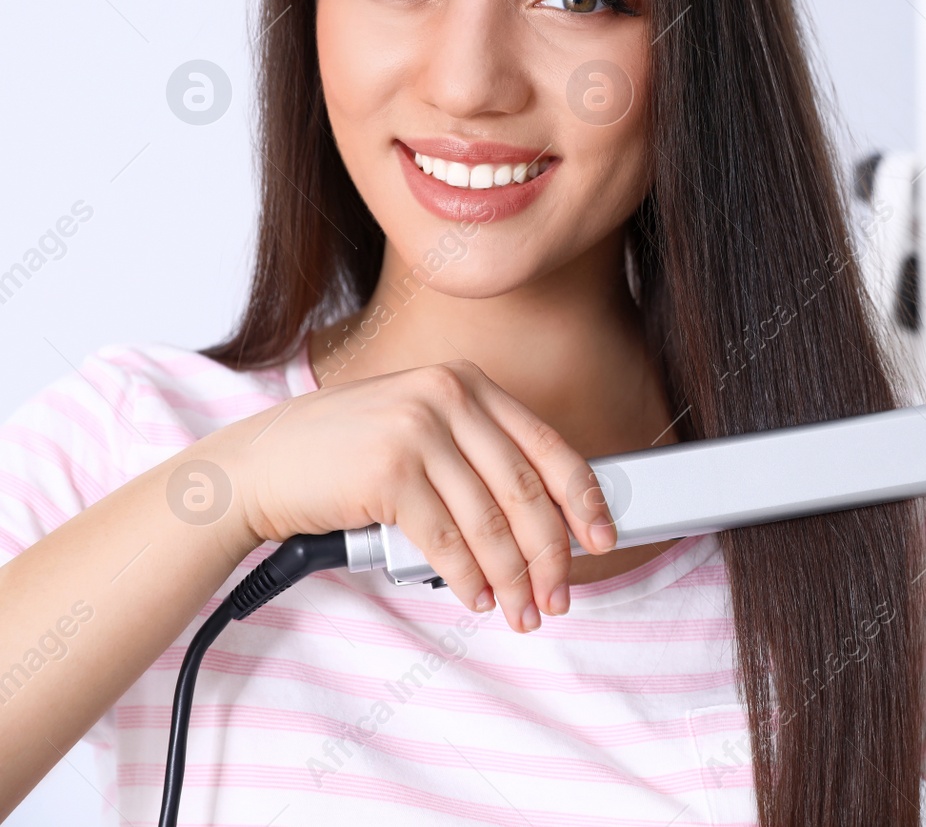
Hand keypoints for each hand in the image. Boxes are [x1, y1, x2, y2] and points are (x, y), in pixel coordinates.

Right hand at [198, 360, 615, 631]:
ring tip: (523, 610)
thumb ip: (475, 454)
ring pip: (490, 522)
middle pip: (526, 490)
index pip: (547, 445)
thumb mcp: (418, 428)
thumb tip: (543, 515)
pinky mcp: (389, 474)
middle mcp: (447, 397)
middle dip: (551, 553)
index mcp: (465, 383)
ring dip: (513, 577)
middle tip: (559, 595)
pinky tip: (478, 597)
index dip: (583, 498)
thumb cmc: (341, 456)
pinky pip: (447, 542)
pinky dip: (468, 578)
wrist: (254, 467)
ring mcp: (417, 432)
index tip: (603, 537)